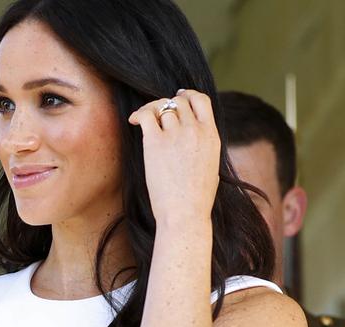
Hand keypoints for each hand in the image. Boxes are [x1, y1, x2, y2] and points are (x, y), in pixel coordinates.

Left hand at [128, 89, 220, 225]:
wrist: (185, 213)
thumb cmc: (196, 198)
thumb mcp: (211, 165)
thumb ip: (204, 144)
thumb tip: (193, 135)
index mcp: (212, 135)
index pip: (201, 100)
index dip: (188, 95)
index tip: (179, 97)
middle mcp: (195, 130)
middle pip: (179, 102)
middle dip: (167, 105)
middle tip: (158, 113)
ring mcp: (176, 134)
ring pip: (162, 108)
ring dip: (153, 111)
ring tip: (145, 121)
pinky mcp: (155, 142)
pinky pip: (145, 115)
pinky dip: (138, 114)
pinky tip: (133, 121)